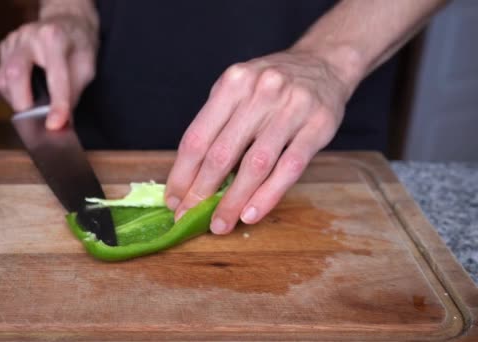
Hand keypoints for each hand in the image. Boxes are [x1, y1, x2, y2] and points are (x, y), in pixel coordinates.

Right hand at [0, 15, 97, 128]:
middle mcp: (30, 36)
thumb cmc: (78, 46)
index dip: (56, 103)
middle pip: (15, 73)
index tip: (55, 125)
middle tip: (34, 120)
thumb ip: (74, 93)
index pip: (55, 75)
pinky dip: (12, 92)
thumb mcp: (86, 67)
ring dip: (17, 99)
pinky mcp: (4, 47)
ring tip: (34, 104)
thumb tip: (61, 122)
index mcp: (55, 37)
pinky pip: (1, 77)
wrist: (67, 22)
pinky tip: (26, 92)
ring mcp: (14, 41)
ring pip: (3, 78)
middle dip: (23, 102)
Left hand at [165, 48, 352, 233]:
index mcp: (232, 83)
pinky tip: (251, 214)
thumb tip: (190, 178)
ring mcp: (292, 108)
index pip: (198, 137)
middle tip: (189, 217)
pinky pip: (289, 168)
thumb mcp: (238, 90)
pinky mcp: (318, 126)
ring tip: (220, 225)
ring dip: (233, 201)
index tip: (173, 200)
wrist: (324, 63)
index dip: (181, 174)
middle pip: (222, 153)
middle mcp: (260, 92)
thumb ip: (217, 125)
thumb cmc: (270, 85)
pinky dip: (267, 196)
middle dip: (201, 192)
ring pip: (255, 165)